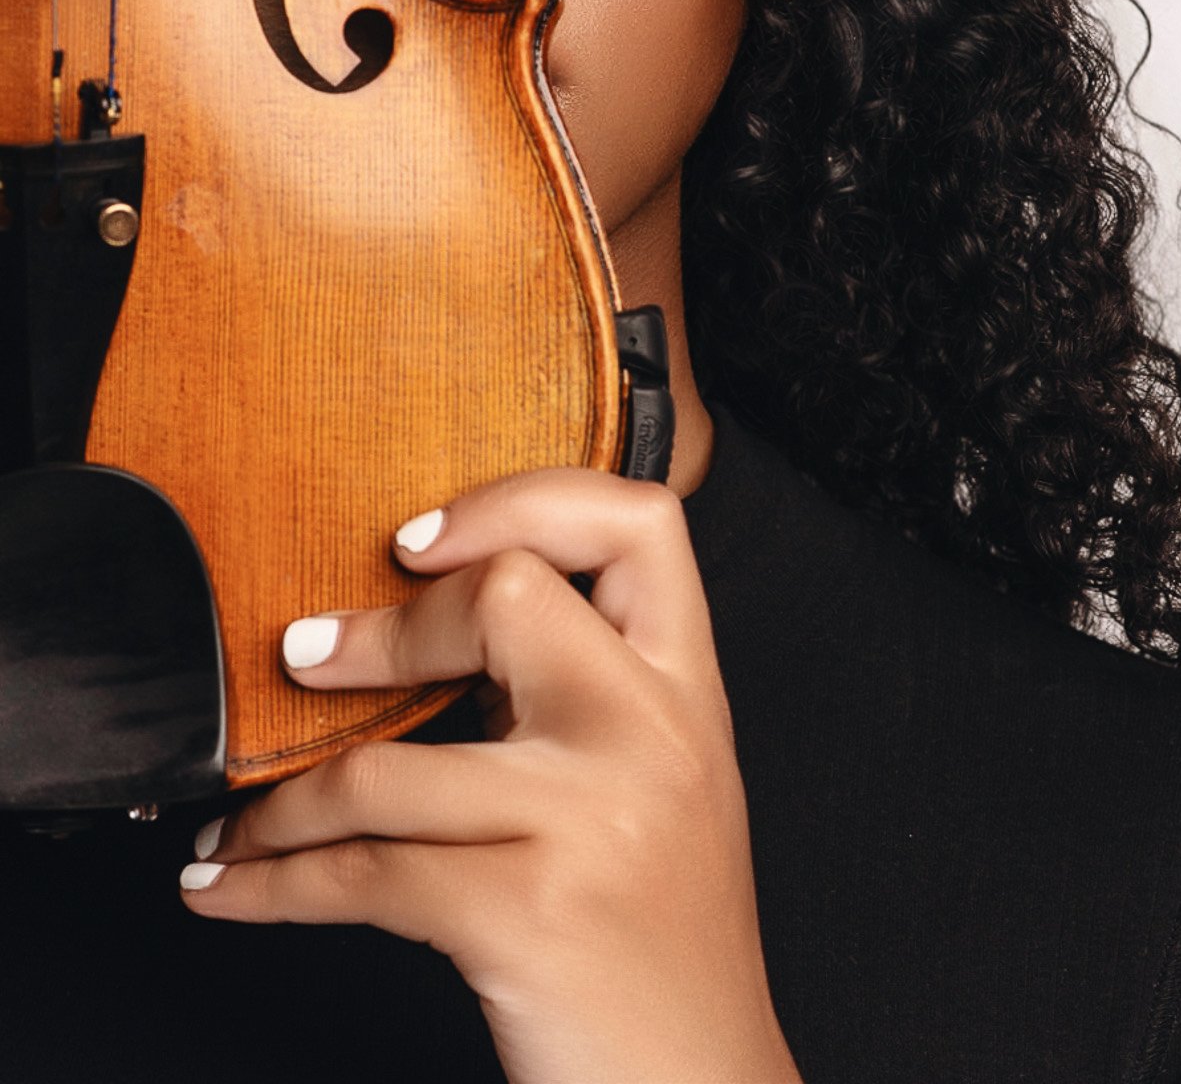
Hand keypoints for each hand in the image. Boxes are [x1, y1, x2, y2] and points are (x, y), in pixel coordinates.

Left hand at [179, 468, 803, 1083]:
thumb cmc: (660, 944)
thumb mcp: (654, 786)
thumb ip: (580, 696)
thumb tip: (421, 625)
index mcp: (687, 690)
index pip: (639, 521)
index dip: (523, 499)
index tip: (422, 540)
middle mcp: (653, 732)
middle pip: (508, 596)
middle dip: (383, 632)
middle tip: (303, 657)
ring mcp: (592, 819)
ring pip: (391, 761)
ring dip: (282, 798)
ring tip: (241, 819)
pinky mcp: (527, 912)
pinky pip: (360, 872)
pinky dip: (269, 880)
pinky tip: (231, 887)